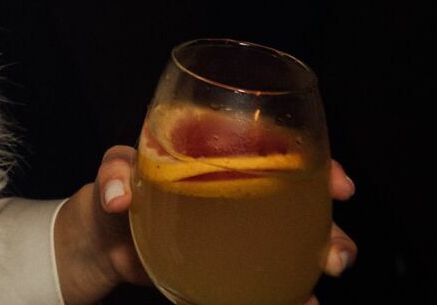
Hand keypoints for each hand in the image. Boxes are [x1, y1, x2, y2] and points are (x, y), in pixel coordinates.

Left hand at [53, 146, 356, 304]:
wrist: (99, 242)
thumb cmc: (113, 191)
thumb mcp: (111, 172)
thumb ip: (114, 174)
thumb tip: (121, 195)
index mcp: (219, 150)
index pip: (280, 146)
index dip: (316, 161)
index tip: (338, 183)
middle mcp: (240, 186)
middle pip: (301, 198)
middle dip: (331, 224)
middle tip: (336, 250)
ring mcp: (239, 228)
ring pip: (296, 239)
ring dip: (321, 257)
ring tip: (325, 278)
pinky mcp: (230, 264)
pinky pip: (269, 276)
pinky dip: (289, 291)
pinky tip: (301, 302)